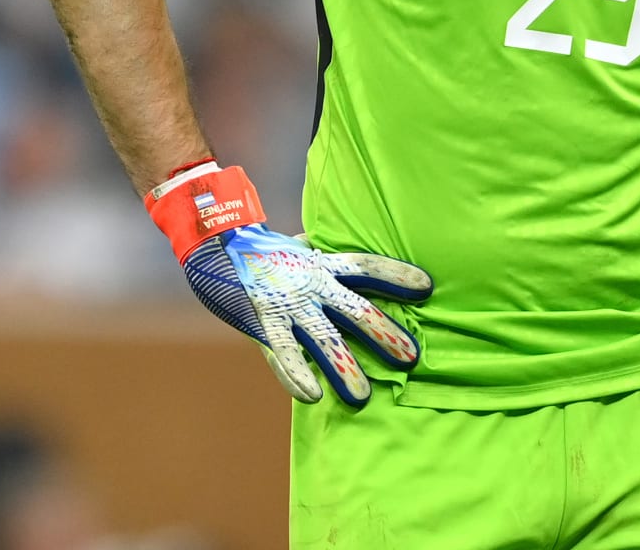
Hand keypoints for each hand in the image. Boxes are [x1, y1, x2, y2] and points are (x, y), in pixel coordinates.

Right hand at [148, 161, 431, 405]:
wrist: (213, 242)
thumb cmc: (258, 247)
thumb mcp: (297, 247)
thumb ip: (318, 257)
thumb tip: (333, 254)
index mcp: (321, 264)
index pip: (367, 267)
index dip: (396, 275)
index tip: (426, 286)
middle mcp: (311, 285)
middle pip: (357, 310)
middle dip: (384, 334)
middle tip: (411, 357)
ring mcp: (288, 306)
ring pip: (324, 340)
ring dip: (345, 369)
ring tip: (364, 397)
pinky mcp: (262, 323)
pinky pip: (283, 354)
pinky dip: (297, 375)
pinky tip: (311, 395)